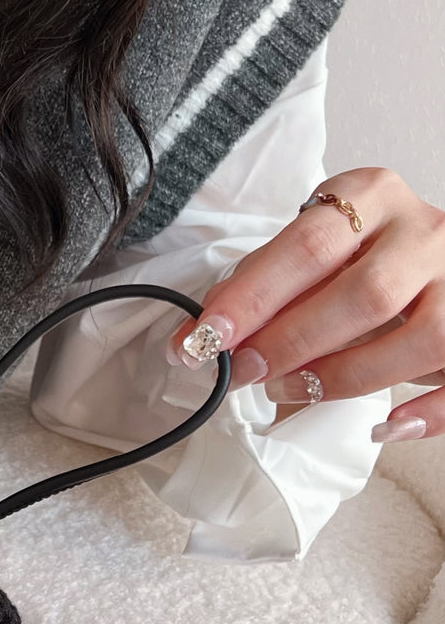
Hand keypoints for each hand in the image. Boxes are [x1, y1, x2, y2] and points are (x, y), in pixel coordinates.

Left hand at [167, 168, 444, 440]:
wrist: (436, 249)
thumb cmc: (361, 249)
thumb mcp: (316, 244)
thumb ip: (266, 280)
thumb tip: (202, 333)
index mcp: (372, 196)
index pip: (307, 245)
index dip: (254, 295)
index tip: (208, 334)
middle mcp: (425, 231)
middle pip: (362, 293)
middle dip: (291, 340)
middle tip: (242, 371)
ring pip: (419, 336)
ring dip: (343, 375)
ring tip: (286, 389)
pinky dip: (428, 411)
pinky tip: (384, 427)